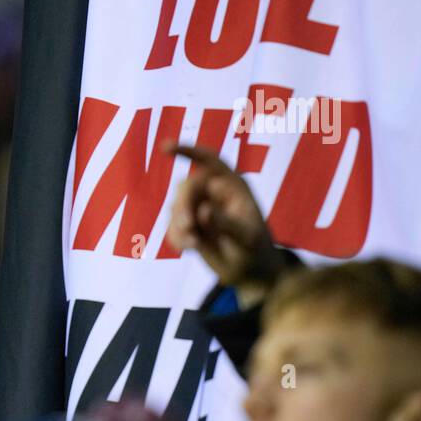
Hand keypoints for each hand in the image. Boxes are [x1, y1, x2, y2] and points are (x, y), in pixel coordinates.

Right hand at [165, 143, 282, 306]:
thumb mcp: (246, 238)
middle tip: (187, 226)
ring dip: (179, 226)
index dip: (187, 151)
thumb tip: (203, 211)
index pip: (209, 161)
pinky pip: (172, 227)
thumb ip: (226, 223)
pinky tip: (190, 249)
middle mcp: (214, 193)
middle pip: (187, 187)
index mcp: (233, 186)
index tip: (165, 148)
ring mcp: (199, 209)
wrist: (251, 273)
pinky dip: (176, 238)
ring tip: (194, 245)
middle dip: (183, 205)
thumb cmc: (256, 250)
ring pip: (175, 207)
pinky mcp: (189, 226)